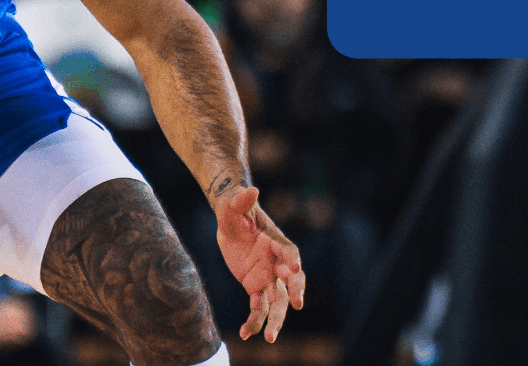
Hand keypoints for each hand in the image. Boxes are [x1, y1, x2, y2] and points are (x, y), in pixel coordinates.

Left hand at [214, 185, 304, 341]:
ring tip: (269, 337)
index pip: (289, 250)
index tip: (294, 269)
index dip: (292, 259)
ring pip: (279, 301)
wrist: (229, 221)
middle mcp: (278, 262)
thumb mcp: (231, 204)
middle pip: (292, 281)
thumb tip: (251, 190)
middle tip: (298, 304)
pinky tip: (246, 334)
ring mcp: (270, 276)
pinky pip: (259, 307)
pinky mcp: (257, 287)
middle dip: (296, 292)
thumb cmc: (233, 209)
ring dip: (276, 319)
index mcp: (276, 240)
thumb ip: (240, 200)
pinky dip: (255, 321)